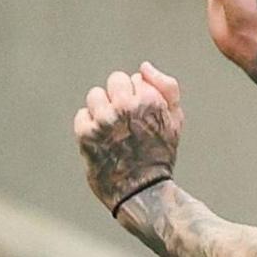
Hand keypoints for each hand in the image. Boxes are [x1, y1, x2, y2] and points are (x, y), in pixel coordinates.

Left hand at [73, 63, 184, 213]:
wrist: (142, 189)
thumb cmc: (160, 152)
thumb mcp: (176, 120)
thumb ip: (167, 87)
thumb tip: (144, 67)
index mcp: (151, 100)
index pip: (137, 78)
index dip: (140, 96)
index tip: (144, 116)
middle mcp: (126, 107)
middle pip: (115, 80)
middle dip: (119, 95)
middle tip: (126, 119)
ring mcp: (104, 120)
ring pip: (95, 95)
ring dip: (102, 108)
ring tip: (112, 128)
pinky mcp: (85, 134)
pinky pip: (81, 115)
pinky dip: (89, 125)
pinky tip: (101, 139)